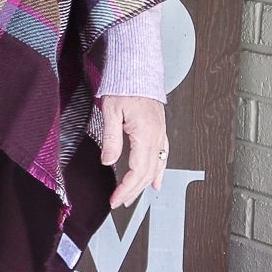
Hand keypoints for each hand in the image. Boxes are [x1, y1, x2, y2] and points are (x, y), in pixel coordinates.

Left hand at [100, 93, 167, 208]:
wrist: (138, 69)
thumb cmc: (125, 85)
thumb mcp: (111, 111)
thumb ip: (111, 138)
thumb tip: (108, 161)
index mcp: (145, 134)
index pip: (137, 171)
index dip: (126, 188)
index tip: (115, 198)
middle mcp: (156, 136)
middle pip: (147, 173)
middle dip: (133, 191)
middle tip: (119, 202)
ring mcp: (160, 134)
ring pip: (156, 167)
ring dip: (144, 185)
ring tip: (133, 197)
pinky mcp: (159, 130)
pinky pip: (163, 156)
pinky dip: (159, 172)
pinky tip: (156, 181)